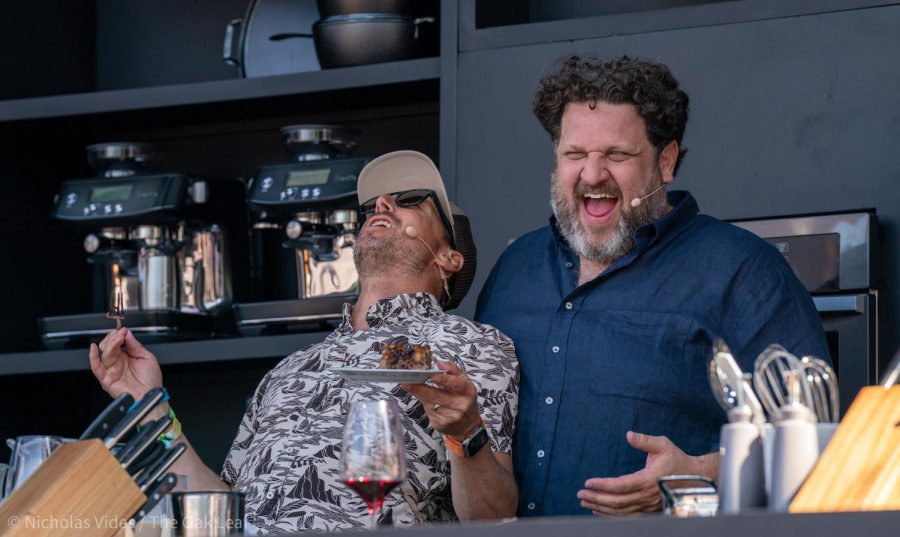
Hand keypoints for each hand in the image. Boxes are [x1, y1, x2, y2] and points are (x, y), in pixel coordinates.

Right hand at [89, 328, 162, 399]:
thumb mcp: (146, 357)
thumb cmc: (151, 380)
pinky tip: (94, 349)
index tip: (123, 330)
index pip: (117, 342)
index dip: (119, 335)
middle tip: (121, 334)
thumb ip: (135, 345)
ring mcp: (111, 370)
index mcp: (127, 357)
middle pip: (109, 346)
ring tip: (118, 339)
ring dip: (110, 344)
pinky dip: (93, 358)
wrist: (151, 394)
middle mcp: (117, 363)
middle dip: (114, 338)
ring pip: (105, 354)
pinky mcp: (106, 379)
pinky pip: (96, 368)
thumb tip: (127, 333)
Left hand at [401, 360, 481, 439]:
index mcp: (468, 391)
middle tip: (407, 383)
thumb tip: (439, 363)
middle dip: (421, 389)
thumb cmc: (463, 399)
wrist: (467, 424)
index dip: (443, 380)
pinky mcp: (442, 425)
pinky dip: (426, 406)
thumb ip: (452, 370)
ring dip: (420, 395)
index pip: (456, 384)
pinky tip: (427, 402)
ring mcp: (452, 417)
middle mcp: (461, 405)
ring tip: (410, 387)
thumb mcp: (463, 382)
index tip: (431, 376)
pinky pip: (429, 413)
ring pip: (430, 404)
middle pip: (438, 396)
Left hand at [576, 431, 704, 515]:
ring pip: (621, 512)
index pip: (621, 485)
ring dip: (601, 508)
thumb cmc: (676, 459)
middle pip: (617, 502)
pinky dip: (612, 515)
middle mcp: (647, 495)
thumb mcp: (663, 444)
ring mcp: (649, 504)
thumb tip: (629, 435)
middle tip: (580, 494)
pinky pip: (628, 516)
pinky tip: (600, 511)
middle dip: (596, 499)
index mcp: (649, 479)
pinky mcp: (649, 508)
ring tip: (585, 502)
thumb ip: (645, 440)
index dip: (603, 485)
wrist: (695, 477)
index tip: (588, 482)